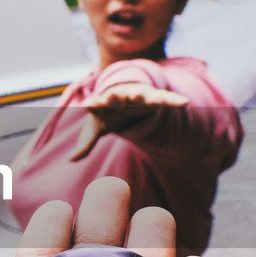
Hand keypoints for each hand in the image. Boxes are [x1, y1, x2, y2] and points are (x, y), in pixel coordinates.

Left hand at [69, 83, 188, 160]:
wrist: (125, 96)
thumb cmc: (108, 114)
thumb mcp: (96, 129)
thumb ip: (85, 144)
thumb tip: (70, 161)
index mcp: (105, 103)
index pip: (97, 103)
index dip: (93, 104)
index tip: (88, 103)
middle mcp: (121, 96)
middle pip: (118, 96)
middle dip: (116, 96)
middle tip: (113, 96)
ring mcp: (138, 95)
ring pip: (141, 95)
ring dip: (141, 95)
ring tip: (142, 95)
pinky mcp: (154, 98)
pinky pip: (165, 99)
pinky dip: (174, 100)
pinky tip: (185, 102)